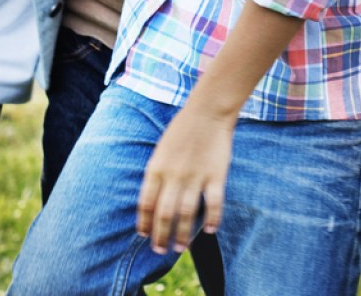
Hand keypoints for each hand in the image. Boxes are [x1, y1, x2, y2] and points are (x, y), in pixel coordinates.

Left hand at [136, 102, 234, 254]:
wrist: (208, 110)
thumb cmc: (183, 129)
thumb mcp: (161, 150)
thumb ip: (157, 175)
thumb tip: (153, 202)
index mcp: (157, 168)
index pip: (146, 204)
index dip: (144, 223)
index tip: (144, 236)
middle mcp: (174, 175)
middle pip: (164, 214)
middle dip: (161, 236)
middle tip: (161, 250)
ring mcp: (196, 176)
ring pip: (186, 214)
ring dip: (183, 234)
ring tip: (181, 247)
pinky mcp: (216, 174)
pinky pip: (214, 203)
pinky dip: (212, 219)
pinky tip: (211, 230)